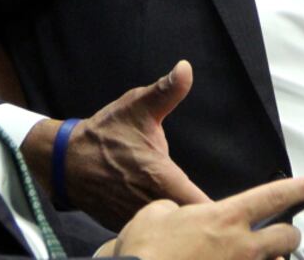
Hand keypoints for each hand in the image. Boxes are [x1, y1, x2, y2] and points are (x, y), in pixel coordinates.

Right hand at [55, 60, 209, 229]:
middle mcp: (151, 205)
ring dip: (185, 228)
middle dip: (207, 223)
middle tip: (226, 218)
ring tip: (203, 224)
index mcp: (161, 178)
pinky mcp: (125, 228)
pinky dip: (163, 233)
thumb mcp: (137, 107)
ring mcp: (136, 221)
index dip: (223, 213)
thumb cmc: (105, 134)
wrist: (65, 162)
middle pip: (191, 224)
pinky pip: (151, 236)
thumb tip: (186, 68)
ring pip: (171, 234)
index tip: (238, 210)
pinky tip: (171, 225)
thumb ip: (166, 91)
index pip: (202, 206)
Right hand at [101, 175, 303, 259]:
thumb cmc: (143, 249)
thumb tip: (183, 215)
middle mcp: (241, 248)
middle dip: (290, 235)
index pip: (274, 197)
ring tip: (262, 256)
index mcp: (225, 218)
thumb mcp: (156, 213)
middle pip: (287, 239)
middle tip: (285, 233)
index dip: (301, 188)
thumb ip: (180, 209)